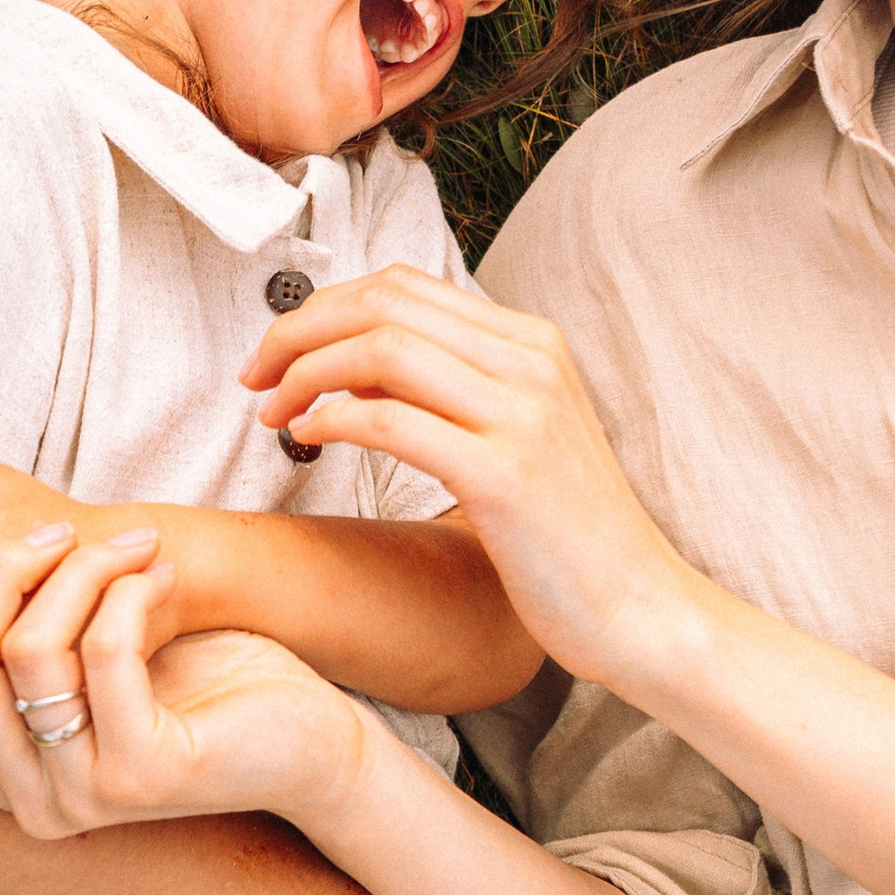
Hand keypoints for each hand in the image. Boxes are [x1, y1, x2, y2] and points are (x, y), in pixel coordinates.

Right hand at [0, 525, 368, 841]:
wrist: (305, 735)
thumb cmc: (195, 677)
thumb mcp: (83, 644)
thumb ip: (10, 619)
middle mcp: (25, 798)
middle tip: (60, 527)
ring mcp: (80, 794)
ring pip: (26, 651)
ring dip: (77, 570)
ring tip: (134, 545)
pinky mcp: (140, 776)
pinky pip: (100, 654)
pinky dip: (125, 591)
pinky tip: (160, 574)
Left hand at [241, 265, 693, 686]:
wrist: (640, 609)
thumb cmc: (566, 539)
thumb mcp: (512, 439)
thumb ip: (444, 391)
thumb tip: (351, 368)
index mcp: (533, 343)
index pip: (405, 286)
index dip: (323, 307)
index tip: (279, 352)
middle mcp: (531, 362)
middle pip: (384, 302)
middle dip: (298, 329)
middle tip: (254, 374)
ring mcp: (522, 414)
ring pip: (382, 348)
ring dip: (305, 372)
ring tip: (272, 412)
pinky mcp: (504, 474)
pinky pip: (392, 421)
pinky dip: (333, 419)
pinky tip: (308, 439)